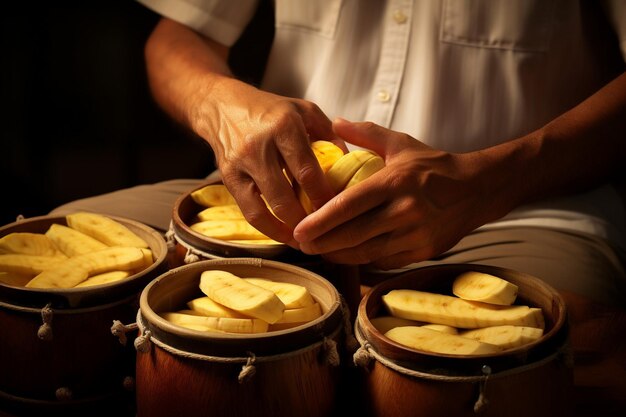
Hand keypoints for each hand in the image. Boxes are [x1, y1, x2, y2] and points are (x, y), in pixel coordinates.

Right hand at [193, 78, 342, 245]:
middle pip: (285, 197)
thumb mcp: (305, 111)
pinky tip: (285, 236)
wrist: (224, 106)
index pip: (308, 172)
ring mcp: (241, 165)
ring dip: (287, 231)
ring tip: (305, 242)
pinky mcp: (228, 179)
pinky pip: (249, 213)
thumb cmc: (271, 110)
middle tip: (325, 233)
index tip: (338, 213)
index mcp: (284, 127)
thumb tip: (351, 164)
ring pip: (264, 210)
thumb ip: (330, 136)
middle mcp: (259, 146)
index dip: (324, 198)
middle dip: (307, 221)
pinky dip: (268, 229)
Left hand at [293, 119, 509, 268]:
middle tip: (301, 244)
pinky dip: (362, 260)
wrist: (478, 190)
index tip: (299, 229)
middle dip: (322, 244)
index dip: (320, 220)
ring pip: (366, 253)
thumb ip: (366, 133)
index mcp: (395, 182)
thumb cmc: (435, 166)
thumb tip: (336, 122)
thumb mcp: (401, 144)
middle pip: (353, 235)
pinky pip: (384, 261)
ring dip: (338, 256)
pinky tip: (346, 255)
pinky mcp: (422, 252)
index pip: (349, 205)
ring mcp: (415, 235)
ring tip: (318, 252)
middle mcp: (405, 211)